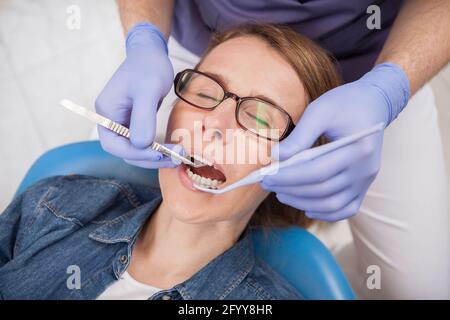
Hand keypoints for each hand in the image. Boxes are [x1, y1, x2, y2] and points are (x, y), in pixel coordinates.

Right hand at [96, 23, 181, 167]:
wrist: (151, 54)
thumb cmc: (148, 67)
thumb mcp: (148, 89)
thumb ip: (143, 117)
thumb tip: (141, 144)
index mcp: (106, 113)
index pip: (115, 144)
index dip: (136, 153)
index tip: (160, 154)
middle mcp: (111, 120)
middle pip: (125, 151)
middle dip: (149, 158)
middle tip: (176, 158)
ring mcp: (122, 122)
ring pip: (135, 149)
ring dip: (155, 156)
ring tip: (179, 156)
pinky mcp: (134, 122)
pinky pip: (143, 142)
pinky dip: (157, 148)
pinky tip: (173, 149)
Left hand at [261, 63, 409, 220]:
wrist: (373, 104)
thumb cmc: (344, 104)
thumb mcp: (320, 111)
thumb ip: (299, 136)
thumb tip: (275, 157)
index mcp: (357, 149)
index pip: (317, 172)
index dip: (288, 177)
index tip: (266, 175)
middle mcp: (365, 169)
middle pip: (322, 190)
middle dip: (290, 189)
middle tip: (267, 183)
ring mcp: (366, 181)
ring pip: (332, 204)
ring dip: (303, 203)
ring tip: (281, 193)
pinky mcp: (364, 186)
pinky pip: (346, 209)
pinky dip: (325, 213)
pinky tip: (306, 207)